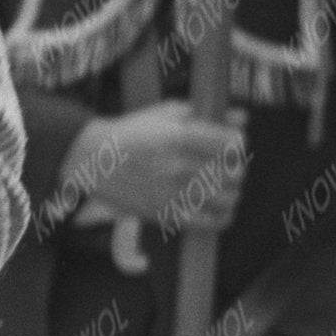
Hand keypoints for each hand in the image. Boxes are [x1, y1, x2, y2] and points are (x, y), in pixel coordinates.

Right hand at [59, 104, 244, 231]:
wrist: (93, 160)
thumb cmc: (132, 132)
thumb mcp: (166, 113)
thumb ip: (206, 114)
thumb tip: (242, 119)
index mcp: (181, 136)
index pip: (233, 145)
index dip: (238, 144)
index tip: (232, 144)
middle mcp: (179, 166)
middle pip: (235, 173)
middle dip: (236, 169)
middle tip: (227, 167)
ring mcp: (173, 193)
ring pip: (228, 199)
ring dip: (232, 193)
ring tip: (224, 188)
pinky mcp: (166, 214)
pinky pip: (211, 223)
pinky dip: (223, 217)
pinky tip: (219, 209)